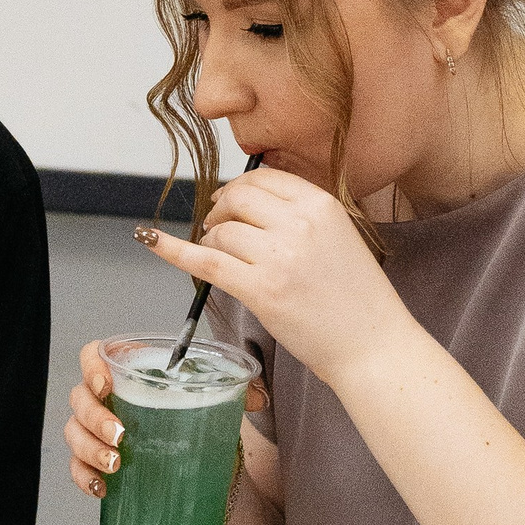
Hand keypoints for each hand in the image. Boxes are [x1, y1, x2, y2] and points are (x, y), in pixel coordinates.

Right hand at [65, 338, 275, 502]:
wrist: (194, 452)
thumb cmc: (193, 413)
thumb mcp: (214, 397)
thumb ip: (237, 390)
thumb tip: (258, 398)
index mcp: (128, 370)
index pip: (94, 355)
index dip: (91, 365)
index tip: (106, 384)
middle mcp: (105, 397)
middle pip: (80, 398)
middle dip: (95, 418)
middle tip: (121, 436)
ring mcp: (97, 430)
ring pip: (74, 433)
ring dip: (89, 449)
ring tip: (115, 465)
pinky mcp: (97, 461)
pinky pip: (76, 467)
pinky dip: (84, 477)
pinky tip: (102, 488)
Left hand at [134, 167, 408, 390]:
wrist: (373, 346)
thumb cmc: (358, 300)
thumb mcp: (340, 238)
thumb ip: (301, 216)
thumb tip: (249, 200)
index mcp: (322, 204)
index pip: (263, 178)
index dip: (239, 191)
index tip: (230, 204)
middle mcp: (299, 223)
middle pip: (237, 198)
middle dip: (221, 211)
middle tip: (218, 230)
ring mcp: (279, 256)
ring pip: (221, 230)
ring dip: (211, 241)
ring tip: (222, 258)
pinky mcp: (261, 290)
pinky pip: (205, 260)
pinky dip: (172, 250)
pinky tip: (150, 240)